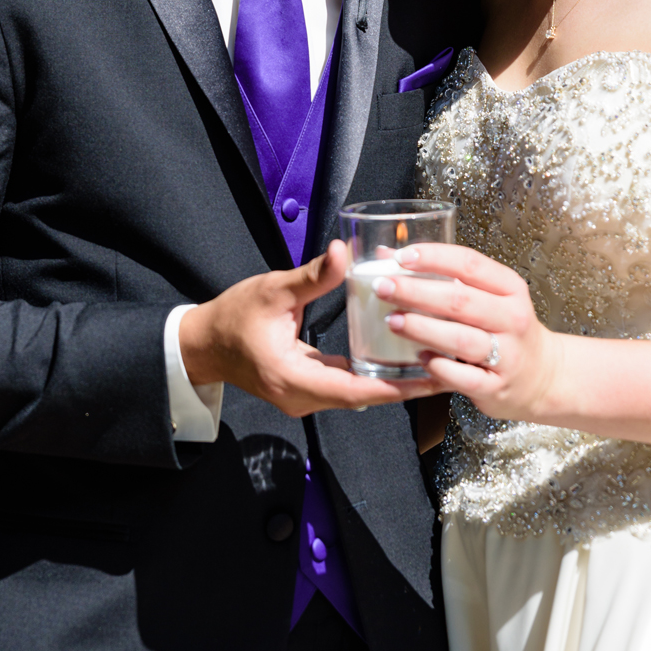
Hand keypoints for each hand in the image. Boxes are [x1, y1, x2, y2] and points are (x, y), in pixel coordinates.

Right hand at [178, 240, 438, 415]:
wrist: (202, 344)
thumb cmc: (233, 316)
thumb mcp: (272, 290)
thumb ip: (312, 277)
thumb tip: (344, 253)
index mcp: (292, 377)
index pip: (354, 388)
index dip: (395, 385)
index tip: (431, 378)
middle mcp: (301, 396)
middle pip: (364, 395)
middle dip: (406, 386)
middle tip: (449, 369)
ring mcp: (304, 396)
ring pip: (358, 393)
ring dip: (394, 383)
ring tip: (436, 366)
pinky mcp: (307, 388)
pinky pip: (348, 386)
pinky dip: (375, 376)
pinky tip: (402, 361)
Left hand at [376, 243, 557, 421]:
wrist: (542, 376)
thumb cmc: (506, 331)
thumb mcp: (490, 299)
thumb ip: (445, 279)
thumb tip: (387, 257)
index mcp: (510, 289)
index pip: (470, 264)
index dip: (434, 257)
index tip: (402, 256)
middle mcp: (512, 318)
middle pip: (460, 300)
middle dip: (417, 292)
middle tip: (384, 288)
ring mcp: (507, 354)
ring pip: (460, 338)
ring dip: (422, 328)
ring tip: (393, 321)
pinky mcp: (496, 386)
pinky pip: (463, 377)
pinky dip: (438, 366)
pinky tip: (419, 358)